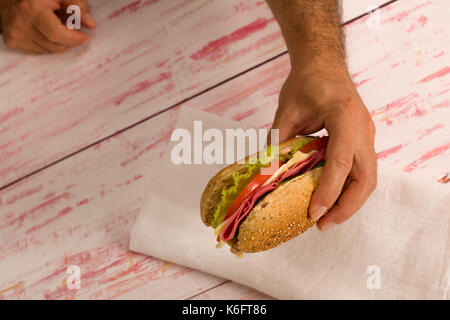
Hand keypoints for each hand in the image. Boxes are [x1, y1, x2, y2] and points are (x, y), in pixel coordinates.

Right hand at [1, 0, 94, 53]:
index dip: (74, 39)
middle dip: (69, 40)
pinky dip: (48, 44)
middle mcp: (20, 24)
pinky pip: (40, 51)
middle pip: (55, 45)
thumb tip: (90, 24)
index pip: (56, 34)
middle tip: (72, 29)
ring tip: (56, 26)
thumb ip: (77, 6)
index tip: (85, 37)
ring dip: (59, 42)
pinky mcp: (13, 43)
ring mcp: (15, 35)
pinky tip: (46, 31)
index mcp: (31, 10)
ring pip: (49, 50)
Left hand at [270, 63, 376, 230]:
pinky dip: (348, 189)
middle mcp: (363, 128)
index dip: (328, 190)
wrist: (324, 64)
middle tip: (322, 225)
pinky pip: (362, 170)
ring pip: (368, 178)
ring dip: (350, 202)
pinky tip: (330, 199)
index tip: (314, 213)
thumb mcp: (286, 112)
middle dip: (347, 206)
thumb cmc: (306, 82)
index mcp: (344, 116)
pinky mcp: (363, 140)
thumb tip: (265, 176)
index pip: (341, 160)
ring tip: (326, 218)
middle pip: (366, 177)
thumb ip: (277, 143)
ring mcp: (367, 134)